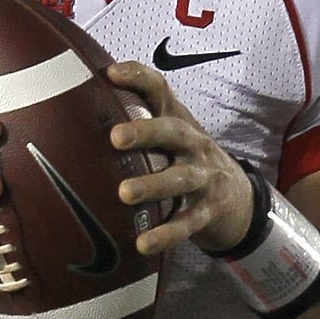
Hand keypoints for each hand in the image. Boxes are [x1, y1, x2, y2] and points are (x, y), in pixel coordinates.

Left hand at [105, 59, 252, 257]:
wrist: (239, 200)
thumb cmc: (188, 162)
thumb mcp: (171, 138)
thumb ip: (138, 121)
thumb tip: (80, 103)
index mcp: (179, 122)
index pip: (161, 92)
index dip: (139, 79)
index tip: (111, 74)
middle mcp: (193, 145)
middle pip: (173, 132)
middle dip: (146, 132)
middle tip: (115, 138)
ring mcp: (204, 179)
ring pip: (180, 179)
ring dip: (153, 185)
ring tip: (125, 193)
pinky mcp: (207, 213)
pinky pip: (186, 224)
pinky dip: (166, 234)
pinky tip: (143, 244)